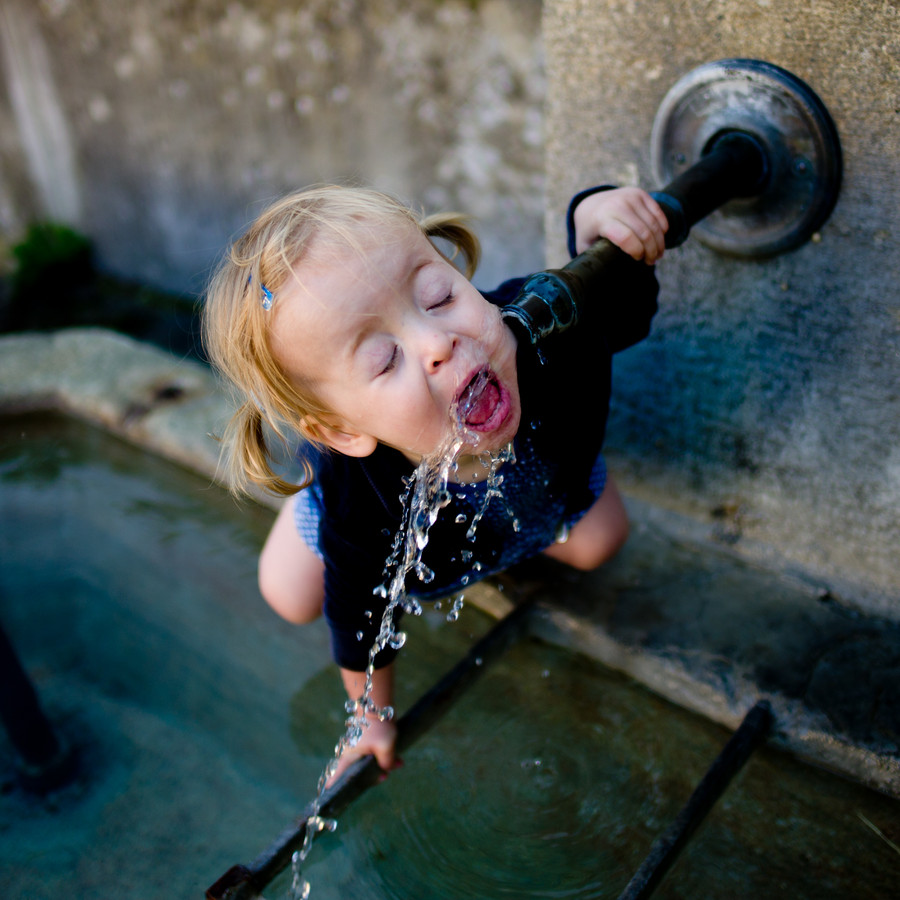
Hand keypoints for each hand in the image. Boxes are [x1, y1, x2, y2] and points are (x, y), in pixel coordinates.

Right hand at [329, 663, 400, 786]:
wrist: (378, 706)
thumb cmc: (377, 727)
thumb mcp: (385, 747)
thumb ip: (387, 763)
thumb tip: (388, 769)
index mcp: (348, 758)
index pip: (336, 778)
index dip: (333, 789)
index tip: (328, 799)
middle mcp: (351, 756)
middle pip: (358, 775)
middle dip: (373, 777)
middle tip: (384, 777)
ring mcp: (359, 750)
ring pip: (369, 766)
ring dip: (383, 766)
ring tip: (397, 764)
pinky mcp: (368, 745)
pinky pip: (375, 757)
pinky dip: (384, 759)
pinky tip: (398, 759)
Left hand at [573, 187, 667, 262]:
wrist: (590, 204)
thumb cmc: (589, 231)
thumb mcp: (584, 246)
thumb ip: (593, 260)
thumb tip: (602, 278)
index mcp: (602, 219)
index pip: (626, 238)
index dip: (636, 252)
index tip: (638, 260)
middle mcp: (617, 205)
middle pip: (643, 232)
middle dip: (651, 250)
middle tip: (651, 261)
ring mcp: (629, 197)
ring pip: (653, 223)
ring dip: (659, 241)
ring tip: (658, 254)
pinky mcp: (639, 193)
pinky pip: (657, 212)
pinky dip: (662, 227)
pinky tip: (661, 238)